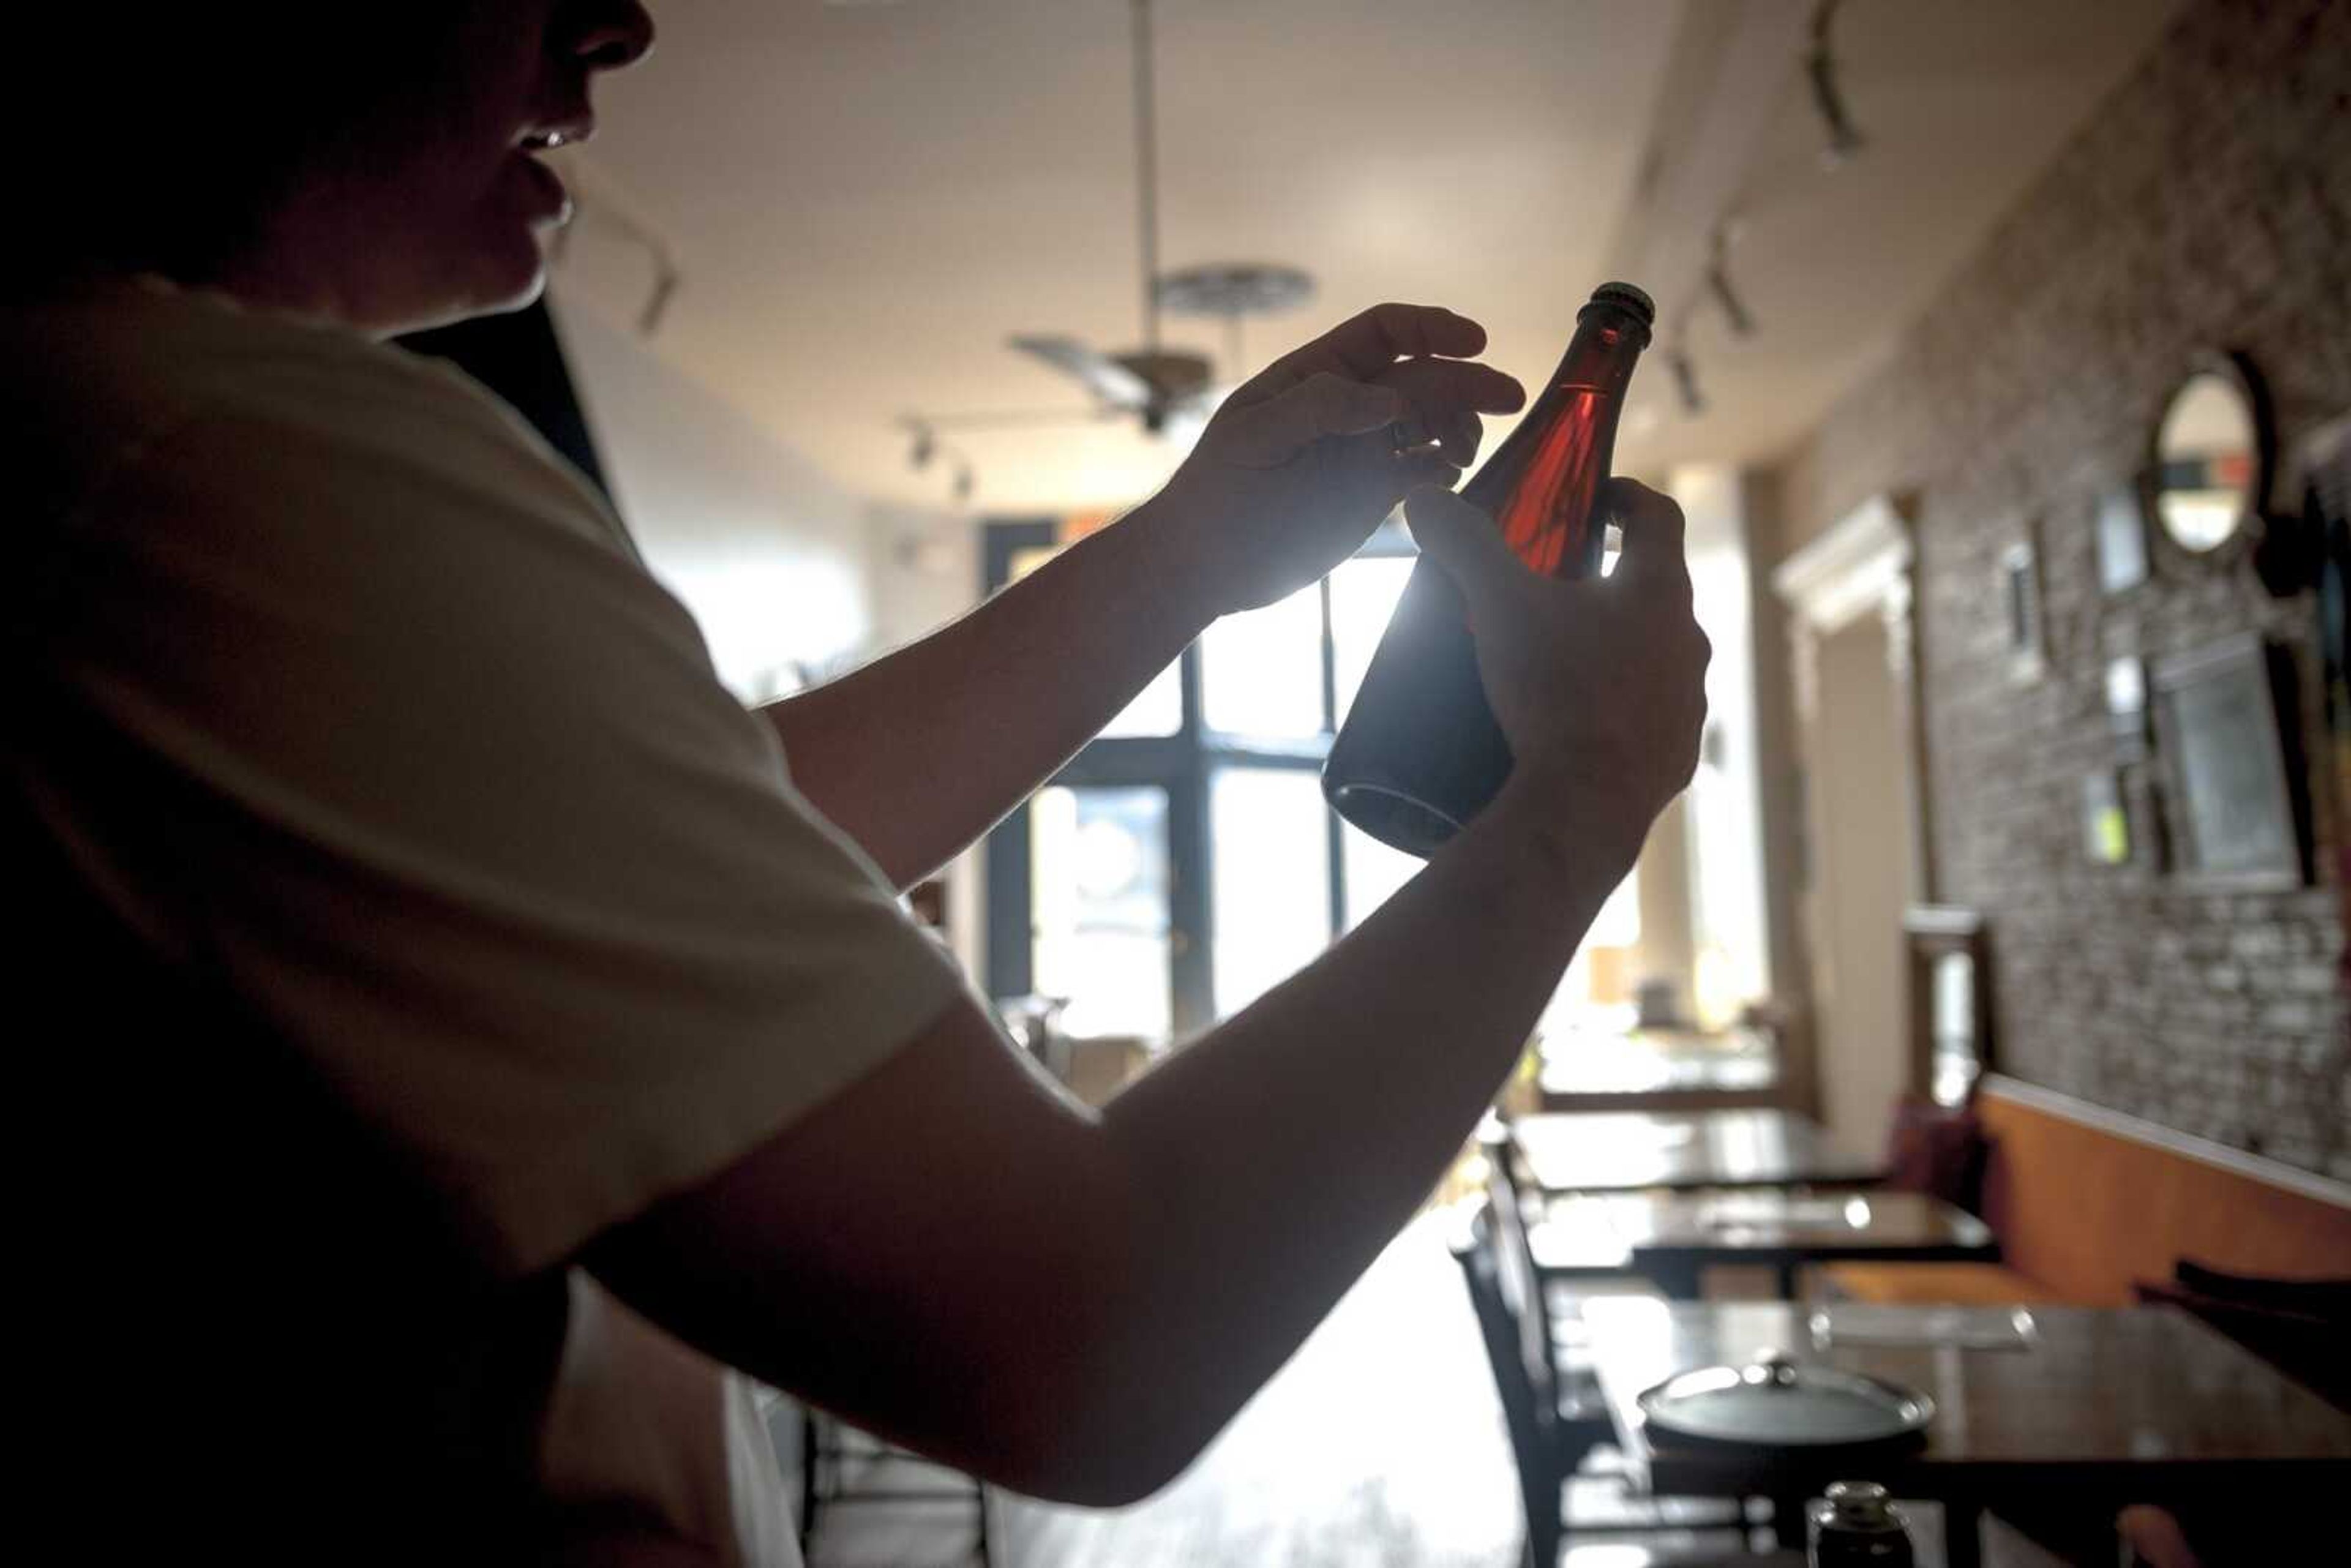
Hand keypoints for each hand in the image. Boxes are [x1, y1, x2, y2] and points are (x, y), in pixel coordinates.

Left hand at [1150, 303, 1525, 612]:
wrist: (1206, 564)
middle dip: (1467, 382)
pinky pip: (1426, 469)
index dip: (1432, 328)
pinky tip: (1447, 477)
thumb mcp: (1254, 440)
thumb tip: (1389, 401)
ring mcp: (1365, 448)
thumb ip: (1319, 409)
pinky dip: (1446, 468)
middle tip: (1509, 397)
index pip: (1386, 332)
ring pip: (1433, 421)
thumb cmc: (1217, 493)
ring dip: (1461, 426)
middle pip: (1423, 377)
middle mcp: (1349, 405)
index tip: (1473, 341)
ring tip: (1463, 451)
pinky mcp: (1375, 492)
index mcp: (1317, 375)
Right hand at [1405, 479, 1709, 861]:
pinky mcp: (1677, 758)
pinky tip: (1572, 729)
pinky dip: (1616, 714)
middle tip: (1551, 592)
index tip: (1599, 500)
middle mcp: (1688, 641)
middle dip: (1606, 586)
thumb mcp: (1499, 605)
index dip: (1628, 497)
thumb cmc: (1554, 692)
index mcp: (1658, 590)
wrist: (1585, 806)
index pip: (1660, 516)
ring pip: (1653, 660)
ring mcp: (1687, 703)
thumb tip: (1423, 497)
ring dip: (1614, 653)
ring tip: (1556, 666)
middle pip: (1653, 593)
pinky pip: (1648, 722)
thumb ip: (1465, 545)